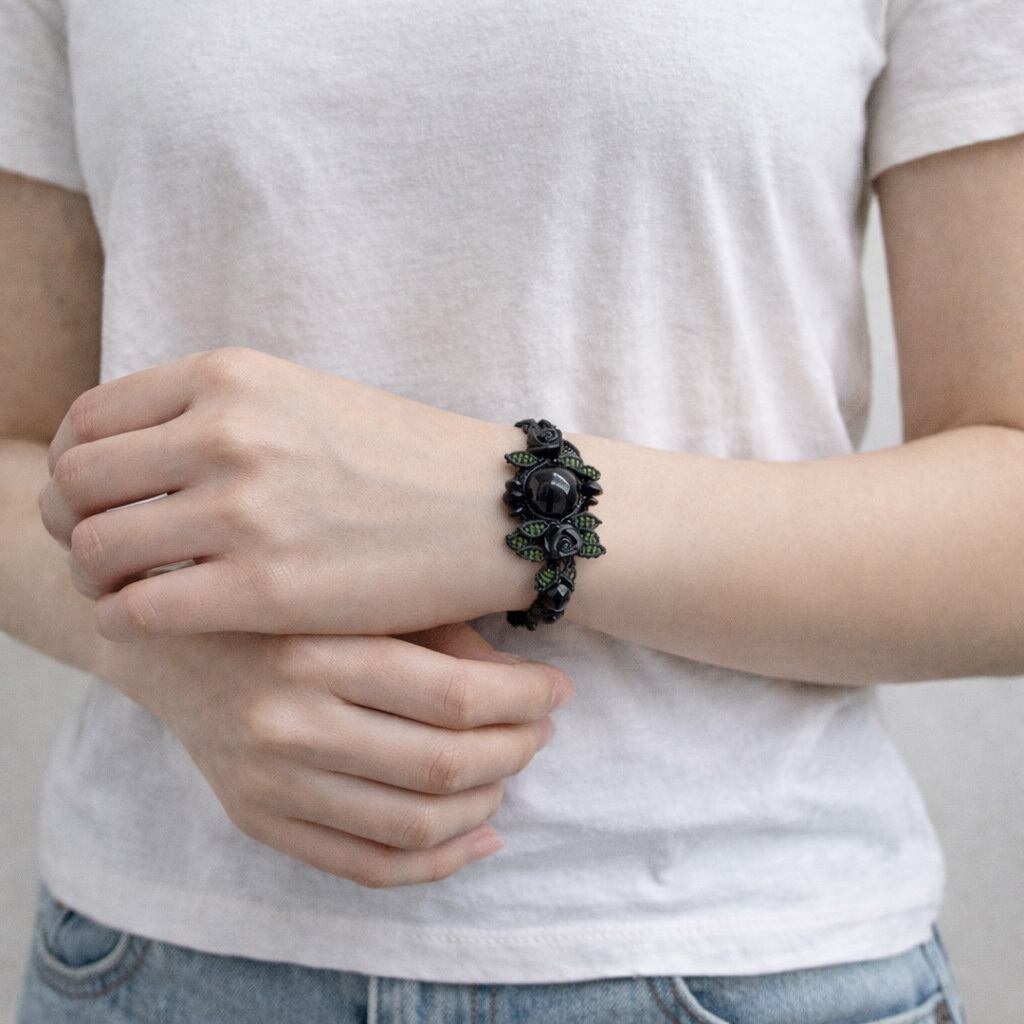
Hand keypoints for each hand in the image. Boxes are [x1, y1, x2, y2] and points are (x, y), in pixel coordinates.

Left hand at [39, 346, 532, 640]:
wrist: (493, 509)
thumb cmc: (404, 457)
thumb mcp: (301, 398)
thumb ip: (216, 412)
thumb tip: (134, 453)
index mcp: (231, 377)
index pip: (90, 422)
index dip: (75, 469)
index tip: (96, 499)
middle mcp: (225, 435)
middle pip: (78, 486)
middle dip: (73, 523)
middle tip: (101, 550)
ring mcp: (243, 513)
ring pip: (96, 550)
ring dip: (97, 577)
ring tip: (130, 589)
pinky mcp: (264, 590)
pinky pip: (138, 610)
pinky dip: (127, 620)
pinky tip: (158, 621)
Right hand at [97, 621, 574, 887]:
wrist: (168, 642)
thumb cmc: (282, 603)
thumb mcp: (357, 591)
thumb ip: (438, 631)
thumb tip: (521, 684)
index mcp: (320, 646)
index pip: (455, 696)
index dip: (525, 699)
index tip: (558, 689)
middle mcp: (290, 720)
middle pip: (443, 764)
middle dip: (517, 749)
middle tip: (541, 729)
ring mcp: (271, 782)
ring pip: (414, 824)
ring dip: (487, 804)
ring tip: (509, 772)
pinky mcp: (258, 822)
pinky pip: (366, 868)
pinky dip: (439, 863)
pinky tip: (480, 836)